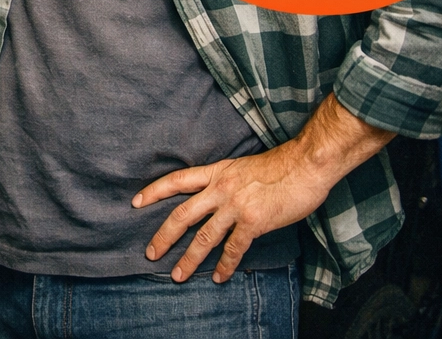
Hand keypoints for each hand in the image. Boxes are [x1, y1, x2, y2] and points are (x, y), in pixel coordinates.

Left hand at [134, 144, 333, 282]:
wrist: (305, 165)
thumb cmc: (279, 165)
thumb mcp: (242, 166)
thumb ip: (226, 182)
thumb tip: (216, 199)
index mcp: (216, 172)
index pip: (177, 180)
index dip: (155, 191)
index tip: (136, 202)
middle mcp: (220, 189)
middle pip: (183, 214)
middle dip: (164, 236)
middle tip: (151, 253)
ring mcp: (236, 206)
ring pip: (204, 237)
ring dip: (189, 259)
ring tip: (178, 275)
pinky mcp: (254, 222)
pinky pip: (234, 248)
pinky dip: (225, 265)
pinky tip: (218, 276)